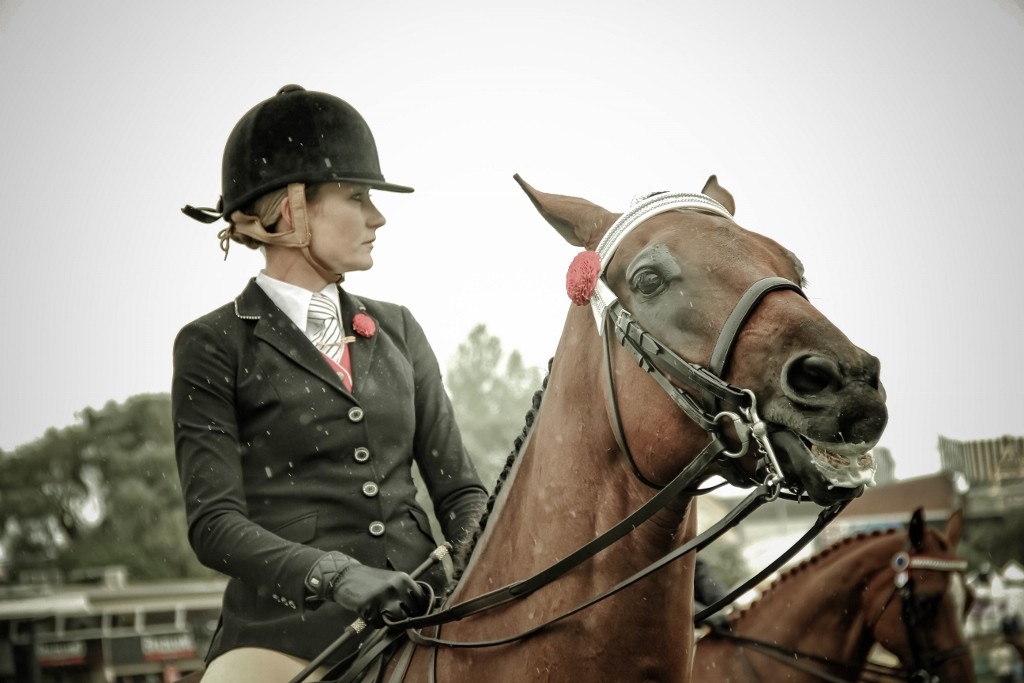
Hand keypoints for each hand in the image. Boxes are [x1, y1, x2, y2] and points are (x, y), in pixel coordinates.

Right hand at [305, 552, 428, 627]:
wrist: (345, 576)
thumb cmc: (369, 580)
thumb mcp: (392, 580)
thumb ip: (405, 591)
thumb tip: (420, 610)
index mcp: (404, 579)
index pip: (421, 600)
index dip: (418, 610)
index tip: (413, 614)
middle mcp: (396, 587)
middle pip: (412, 613)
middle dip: (405, 617)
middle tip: (394, 615)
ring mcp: (384, 598)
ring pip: (398, 621)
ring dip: (392, 621)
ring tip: (383, 614)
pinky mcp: (370, 608)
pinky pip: (380, 624)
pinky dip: (376, 622)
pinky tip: (370, 613)